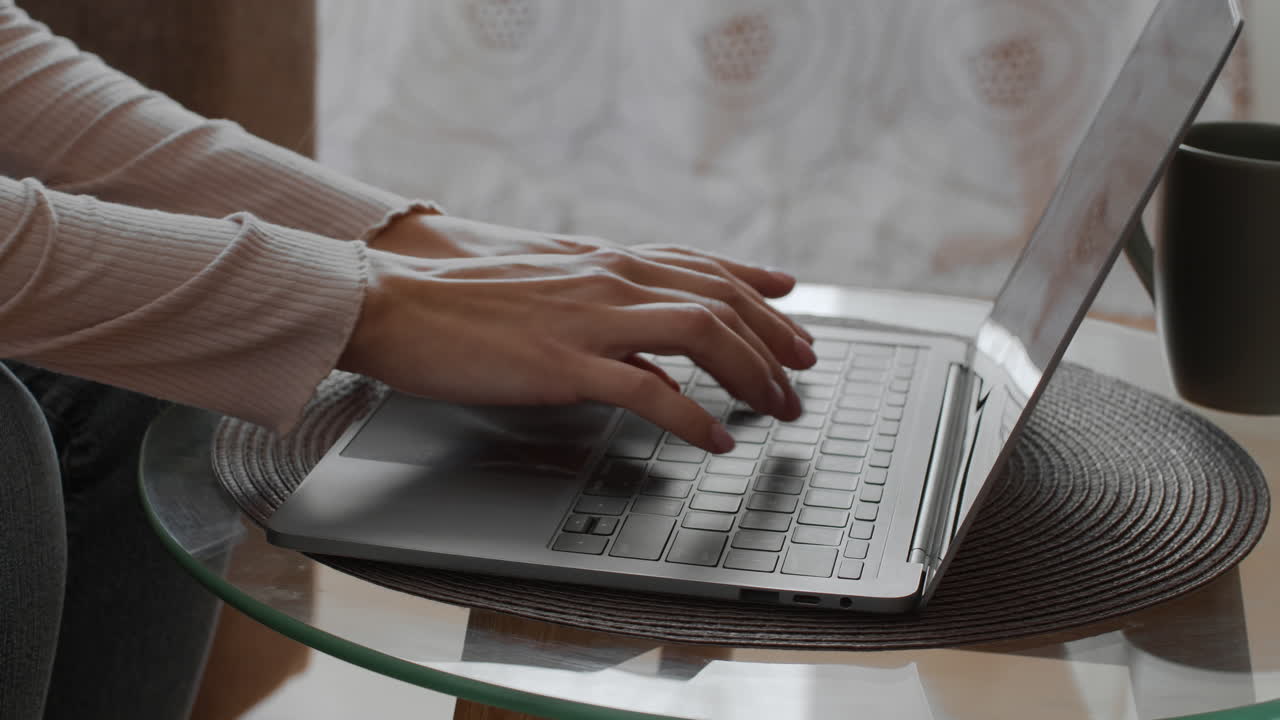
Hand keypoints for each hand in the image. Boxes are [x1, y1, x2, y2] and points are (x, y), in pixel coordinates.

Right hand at [338, 245, 817, 452]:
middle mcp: (609, 279)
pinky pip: (651, 392)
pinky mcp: (566, 364)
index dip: (754, 283)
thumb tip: (652, 359)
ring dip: (752, 374)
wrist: (393, 302)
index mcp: (603, 261)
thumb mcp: (545, 292)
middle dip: (774, 337)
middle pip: (720, 299)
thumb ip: (603, 314)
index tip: (790, 302)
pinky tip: (717, 441)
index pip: (701, 265)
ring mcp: (591, 319)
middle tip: (804, 370)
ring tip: (778, 407)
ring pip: (703, 335)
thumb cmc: (459, 302)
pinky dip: (695, 419)